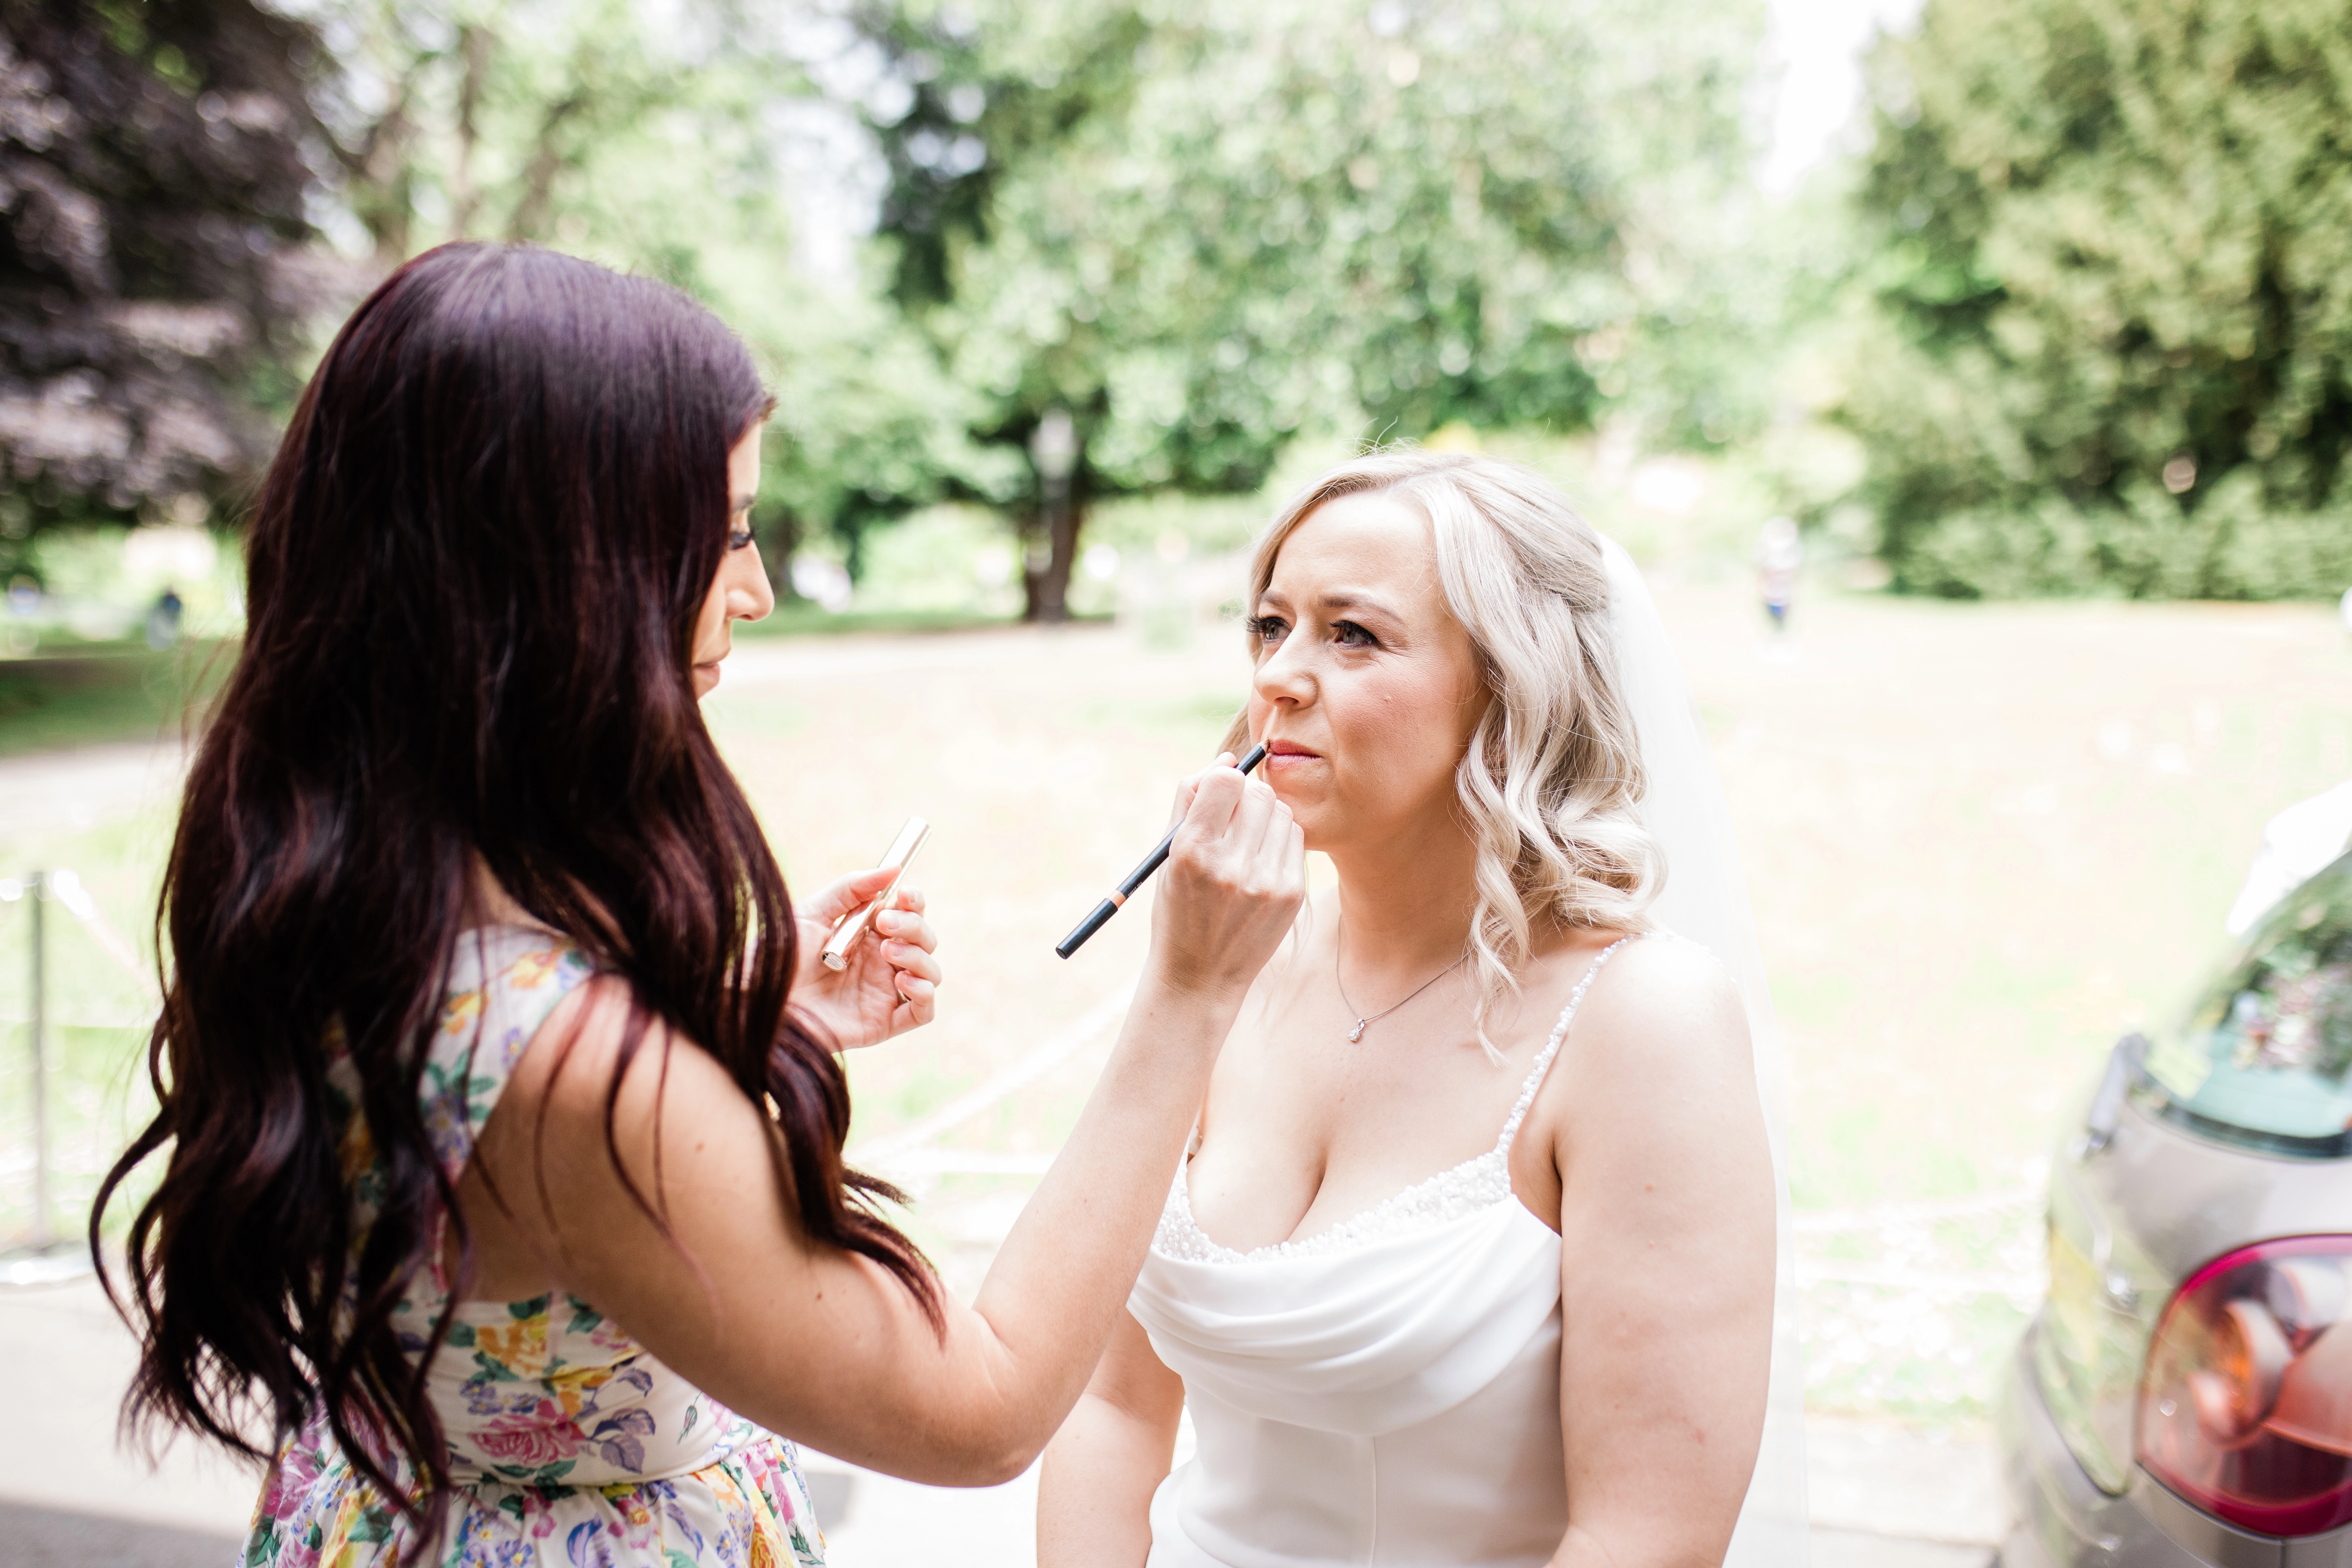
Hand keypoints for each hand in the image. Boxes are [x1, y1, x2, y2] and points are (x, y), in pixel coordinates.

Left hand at [792, 868, 941, 1049]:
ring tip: (887, 952)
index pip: (910, 915)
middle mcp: (881, 963)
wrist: (761, 1000)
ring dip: (919, 957)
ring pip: (931, 973)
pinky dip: (925, 993)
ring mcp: (884, 993)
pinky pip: (924, 1011)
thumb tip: (894, 867)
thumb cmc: (780, 957)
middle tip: (883, 923)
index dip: (915, 902)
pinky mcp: (882, 1024)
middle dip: (914, 926)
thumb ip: (851, 889)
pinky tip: (902, 980)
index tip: (905, 894)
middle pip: (925, 940)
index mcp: (869, 935)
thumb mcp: (812, 913)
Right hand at [1148, 752, 1305, 998]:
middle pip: (1258, 793)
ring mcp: (1265, 882)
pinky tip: (1260, 862)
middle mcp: (1231, 866)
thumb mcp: (1168, 853)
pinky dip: (1279, 840)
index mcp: (1192, 851)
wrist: (1200, 975)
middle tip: (1231, 822)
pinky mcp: (1291, 894)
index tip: (1217, 797)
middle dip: (1245, 799)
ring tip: (1245, 844)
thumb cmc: (1178, 905)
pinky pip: (1295, 839)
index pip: (1225, 781)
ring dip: (1265, 817)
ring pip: (1281, 812)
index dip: (1222, 781)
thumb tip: (1228, 757)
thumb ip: (1190, 799)